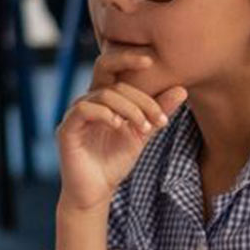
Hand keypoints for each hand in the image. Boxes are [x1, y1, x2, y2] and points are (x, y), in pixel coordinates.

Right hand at [56, 51, 186, 211]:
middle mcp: (88, 101)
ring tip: (145, 128)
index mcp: (104, 99)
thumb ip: (158, 112)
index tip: (152, 60)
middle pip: (110, 78)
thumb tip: (182, 89)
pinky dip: (106, 114)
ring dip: (130, 109)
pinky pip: (84, 110)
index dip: (130, 59)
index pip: (115, 69)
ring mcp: (76, 114)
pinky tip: (120, 126)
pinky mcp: (67, 129)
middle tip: (159, 117)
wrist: (97, 190)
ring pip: (103, 94)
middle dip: (140, 95)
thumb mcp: (143, 133)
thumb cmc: (116, 160)